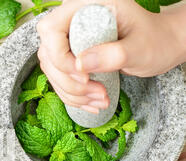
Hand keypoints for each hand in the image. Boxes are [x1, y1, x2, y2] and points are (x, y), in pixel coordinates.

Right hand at [36, 0, 185, 113]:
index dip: (60, 56)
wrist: (161, 45)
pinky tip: (92, 102)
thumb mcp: (139, 47)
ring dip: (72, 92)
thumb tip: (79, 65)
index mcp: (87, 7)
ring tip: (100, 99)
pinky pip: (60, 80)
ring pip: (53, 71)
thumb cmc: (155, 39)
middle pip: (49, 54)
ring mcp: (70, 40)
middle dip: (69, 81)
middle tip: (96, 92)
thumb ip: (112, 54)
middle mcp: (73, 21)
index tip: (83, 75)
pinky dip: (74, 96)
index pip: (51, 30)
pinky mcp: (71, 57)